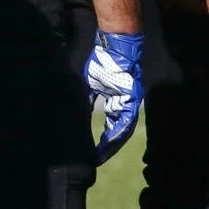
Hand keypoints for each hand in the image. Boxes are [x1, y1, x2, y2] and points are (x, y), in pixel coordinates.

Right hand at [85, 30, 145, 164]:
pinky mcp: (133, 98)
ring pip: (124, 130)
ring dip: (113, 144)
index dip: (102, 141)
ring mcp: (130, 102)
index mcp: (116, 103)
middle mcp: (125, 105)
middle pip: (118, 132)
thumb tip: (76, 113)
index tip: (92, 154)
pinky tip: (108, 142)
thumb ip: (87, 100)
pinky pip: (126, 120)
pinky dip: (118, 132)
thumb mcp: (90, 85)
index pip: (110, 127)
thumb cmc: (103, 62)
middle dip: (107, 148)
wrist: (113, 47)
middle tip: (96, 161)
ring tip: (101, 156)